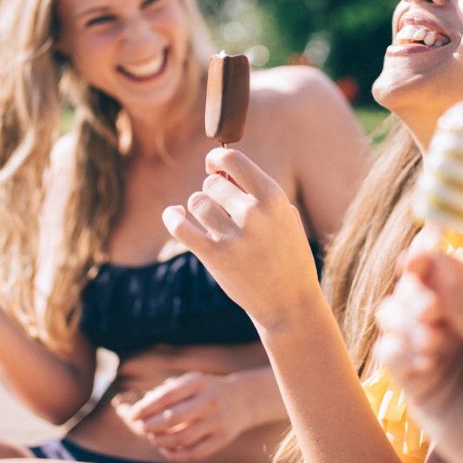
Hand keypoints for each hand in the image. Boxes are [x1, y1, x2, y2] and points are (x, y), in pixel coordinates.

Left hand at [112, 372, 250, 462]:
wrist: (243, 399)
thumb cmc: (207, 391)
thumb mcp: (191, 382)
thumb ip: (167, 391)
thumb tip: (141, 408)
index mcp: (199, 382)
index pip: (167, 395)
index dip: (146, 407)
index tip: (133, 415)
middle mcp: (209, 400)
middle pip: (173, 418)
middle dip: (151, 425)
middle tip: (142, 428)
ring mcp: (217, 420)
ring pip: (182, 438)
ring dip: (161, 441)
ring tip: (153, 439)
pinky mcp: (223, 438)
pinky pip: (194, 453)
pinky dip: (175, 455)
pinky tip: (165, 450)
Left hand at [162, 148, 322, 329]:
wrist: (289, 302)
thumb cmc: (287, 255)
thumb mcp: (284, 217)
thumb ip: (256, 193)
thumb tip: (221, 172)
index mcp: (273, 198)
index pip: (233, 159)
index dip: (217, 159)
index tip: (213, 166)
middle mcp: (253, 213)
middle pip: (211, 183)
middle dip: (212, 192)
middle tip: (221, 207)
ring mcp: (233, 236)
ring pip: (196, 202)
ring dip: (199, 208)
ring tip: (211, 220)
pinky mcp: (214, 257)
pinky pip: (180, 227)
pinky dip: (172, 217)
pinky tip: (175, 215)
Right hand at [373, 247, 462, 462]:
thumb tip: (436, 262)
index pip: (445, 268)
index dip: (424, 258)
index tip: (411, 259)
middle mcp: (453, 319)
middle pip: (413, 286)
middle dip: (414, 295)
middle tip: (429, 313)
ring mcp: (430, 347)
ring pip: (392, 313)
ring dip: (404, 323)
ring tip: (430, 346)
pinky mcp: (412, 378)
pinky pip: (387, 351)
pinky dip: (397, 352)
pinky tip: (422, 367)